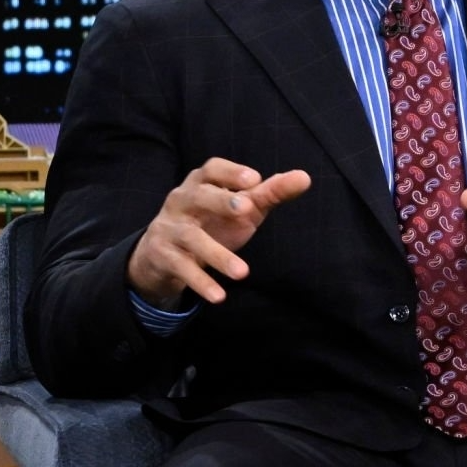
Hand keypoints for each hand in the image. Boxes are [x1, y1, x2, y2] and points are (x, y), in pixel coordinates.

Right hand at [126, 159, 311, 308]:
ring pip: (192, 238)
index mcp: (200, 184)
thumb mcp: (242, 208)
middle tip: (247, 210)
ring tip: (243, 272)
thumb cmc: (212, 221)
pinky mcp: (162, 255)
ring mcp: (169, 228)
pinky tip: (219, 296)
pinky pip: (181, 268)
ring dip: (218, 255)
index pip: (211, 169)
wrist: (163, 252)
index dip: (231, 172)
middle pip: (197, 196)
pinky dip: (201, 282)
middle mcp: (181, 201)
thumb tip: (304, 177)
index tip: (254, 180)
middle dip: (220, 201)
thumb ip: (270, 193)